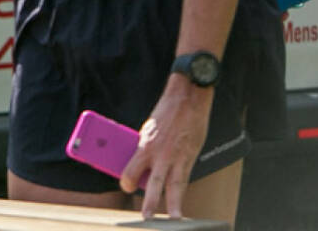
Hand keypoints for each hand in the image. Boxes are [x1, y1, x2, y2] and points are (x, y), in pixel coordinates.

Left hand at [122, 77, 213, 218]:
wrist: (187, 100)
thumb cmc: (165, 114)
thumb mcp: (148, 130)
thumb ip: (145, 149)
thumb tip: (142, 165)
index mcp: (144, 145)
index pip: (130, 169)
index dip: (127, 180)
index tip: (126, 186)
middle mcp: (159, 154)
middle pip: (151, 183)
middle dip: (149, 201)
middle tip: (145, 217)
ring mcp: (176, 157)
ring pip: (174, 186)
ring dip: (173, 204)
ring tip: (173, 219)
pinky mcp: (190, 157)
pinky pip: (185, 178)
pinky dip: (183, 191)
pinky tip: (183, 202)